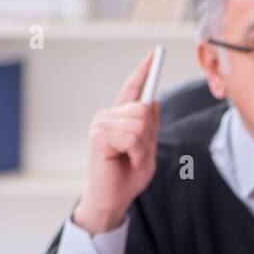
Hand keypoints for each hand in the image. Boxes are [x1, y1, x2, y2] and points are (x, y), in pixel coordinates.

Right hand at [75, 48, 160, 234]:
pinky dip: (136, 154)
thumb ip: (150, 128)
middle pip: (143, 109)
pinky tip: (126, 162)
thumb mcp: (147, 150)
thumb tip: (154, 102)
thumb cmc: (127, 177)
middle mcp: (108, 116)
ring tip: (131, 160)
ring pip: (139, 124)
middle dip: (149, 136)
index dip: (144, 71)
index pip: (133, 88)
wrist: (112, 199)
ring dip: (143, 148)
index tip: (154, 54)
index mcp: (120, 118)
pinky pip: (132, 137)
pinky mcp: (99, 136)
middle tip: (139, 155)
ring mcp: (101, 124)